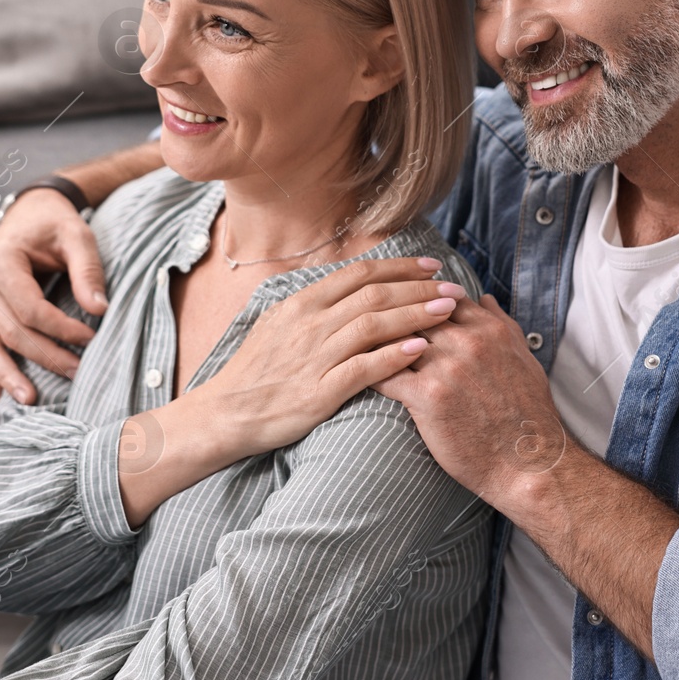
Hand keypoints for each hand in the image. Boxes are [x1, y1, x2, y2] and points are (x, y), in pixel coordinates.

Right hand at [0, 188, 104, 403]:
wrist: (30, 212)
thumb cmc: (55, 223)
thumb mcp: (77, 235)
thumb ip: (87, 270)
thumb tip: (99, 310)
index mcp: (2, 261)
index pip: (29, 308)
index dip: (60, 328)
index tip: (91, 338)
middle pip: (12, 332)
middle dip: (46, 356)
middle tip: (79, 373)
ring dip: (9, 375)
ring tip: (30, 399)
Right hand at [116, 255, 470, 526]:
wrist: (224, 414)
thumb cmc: (255, 372)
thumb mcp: (276, 324)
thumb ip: (312, 305)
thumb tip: (346, 286)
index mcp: (301, 304)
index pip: (359, 274)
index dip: (400, 266)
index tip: (432, 265)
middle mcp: (309, 323)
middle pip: (374, 294)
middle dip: (420, 286)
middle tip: (454, 286)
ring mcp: (314, 356)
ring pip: (374, 324)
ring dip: (416, 314)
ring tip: (448, 311)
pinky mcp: (319, 391)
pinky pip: (364, 368)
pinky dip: (395, 356)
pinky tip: (422, 348)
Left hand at [375, 293, 570, 502]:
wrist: (528, 464)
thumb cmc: (527, 413)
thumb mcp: (522, 357)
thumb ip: (500, 322)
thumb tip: (482, 296)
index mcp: (488, 330)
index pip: (439, 297)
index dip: (417, 300)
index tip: (400, 307)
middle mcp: (468, 343)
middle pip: (413, 313)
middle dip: (390, 317)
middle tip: (365, 323)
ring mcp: (447, 368)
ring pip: (395, 339)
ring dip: (373, 342)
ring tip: (352, 345)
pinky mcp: (428, 397)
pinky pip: (385, 374)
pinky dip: (368, 371)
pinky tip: (355, 374)